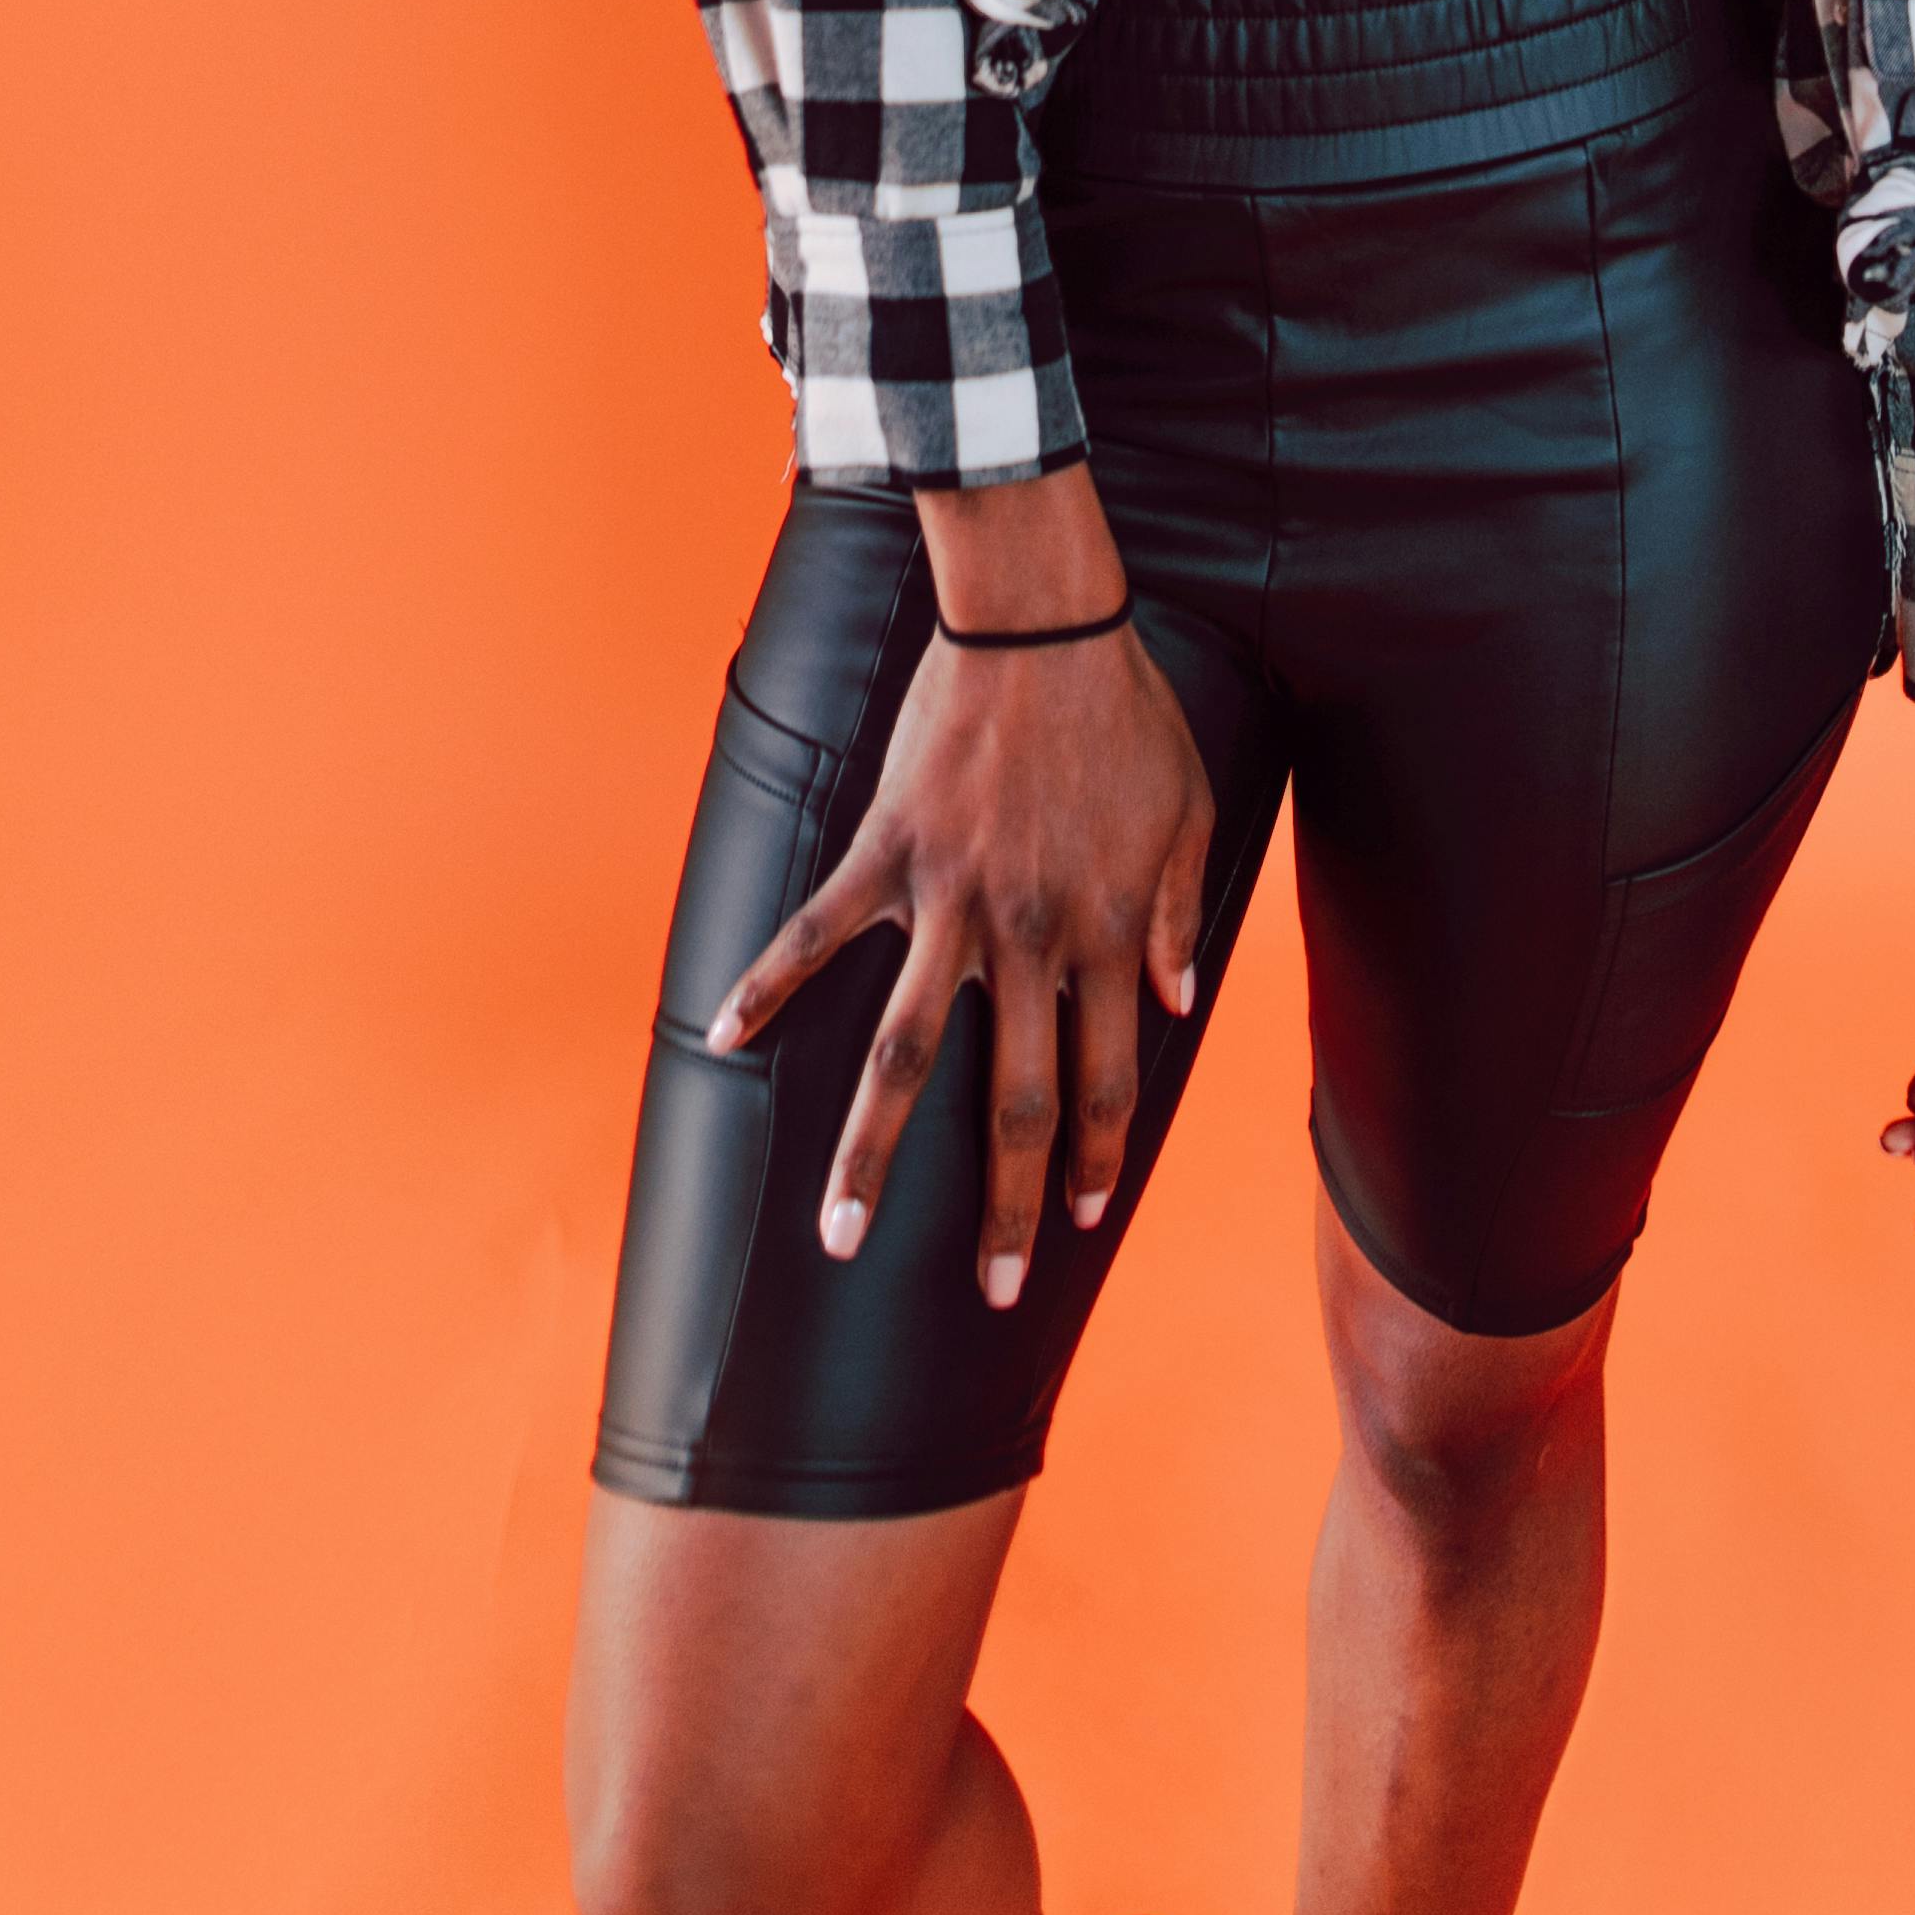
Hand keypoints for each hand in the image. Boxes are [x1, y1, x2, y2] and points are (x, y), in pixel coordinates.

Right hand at [703, 470, 1213, 1302]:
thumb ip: (1180, 913)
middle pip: (1015, 1101)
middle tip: (991, 1291)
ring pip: (905, 1056)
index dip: (1098, 1156)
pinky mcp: (888, 855)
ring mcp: (952, 902)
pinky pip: (817, 935)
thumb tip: (1178, 1004)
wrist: (1045, 623)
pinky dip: (767, 985)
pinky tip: (724, 1040)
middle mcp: (1032, 937)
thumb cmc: (1126, 710)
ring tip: (840, 1241)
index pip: (1106, 1077)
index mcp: (1108, 931)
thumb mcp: (1190, 810)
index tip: (1084, 1220)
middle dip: (1005, 1207)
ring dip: (872, 1157)